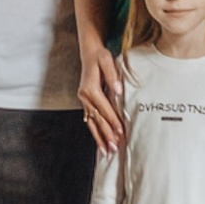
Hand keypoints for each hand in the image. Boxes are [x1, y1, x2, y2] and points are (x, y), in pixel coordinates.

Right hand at [78, 32, 124, 155]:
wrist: (89, 52)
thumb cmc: (99, 56)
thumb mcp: (106, 60)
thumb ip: (112, 76)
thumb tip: (118, 91)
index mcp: (90, 88)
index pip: (104, 108)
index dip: (113, 120)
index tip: (121, 132)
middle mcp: (84, 97)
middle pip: (97, 119)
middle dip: (107, 134)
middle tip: (115, 148)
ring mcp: (83, 100)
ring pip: (91, 123)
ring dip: (100, 138)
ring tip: (107, 151)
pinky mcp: (85, 102)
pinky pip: (89, 120)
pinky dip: (95, 132)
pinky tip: (99, 142)